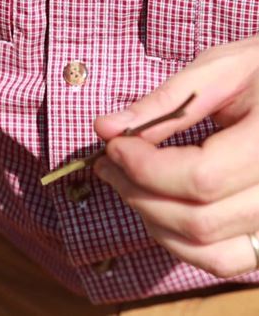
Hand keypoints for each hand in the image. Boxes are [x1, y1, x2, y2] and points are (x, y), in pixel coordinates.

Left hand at [94, 37, 258, 277]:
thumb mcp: (222, 70)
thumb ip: (165, 103)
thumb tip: (104, 128)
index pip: (201, 178)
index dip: (145, 167)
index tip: (114, 144)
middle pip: (199, 220)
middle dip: (138, 193)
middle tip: (108, 163)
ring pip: (210, 251)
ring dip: (154, 221)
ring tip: (127, 184)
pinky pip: (226, 259)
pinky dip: (182, 242)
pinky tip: (158, 206)